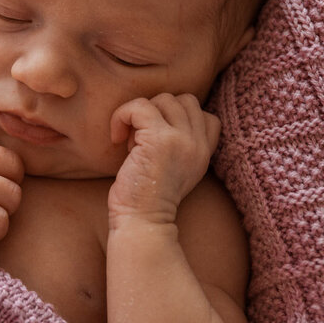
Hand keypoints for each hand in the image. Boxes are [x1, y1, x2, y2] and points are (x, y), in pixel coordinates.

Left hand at [107, 94, 220, 227]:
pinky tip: (117, 139)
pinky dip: (123, 115)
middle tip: (141, 138)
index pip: (207, 115)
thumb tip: (157, 114)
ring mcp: (181, 140)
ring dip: (141, 116)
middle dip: (159, 112)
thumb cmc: (147, 199)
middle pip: (185, 100)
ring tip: (131, 142)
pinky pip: (140, 106)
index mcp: (204, 153)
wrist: (142, 223)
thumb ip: (178, 145)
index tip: (158, 139)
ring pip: (164, 99)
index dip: (179, 119)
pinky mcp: (159, 139)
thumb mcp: (175, 171)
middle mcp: (198, 144)